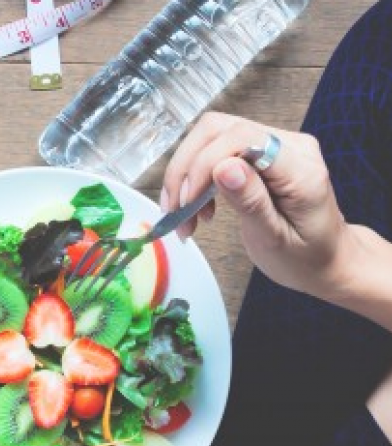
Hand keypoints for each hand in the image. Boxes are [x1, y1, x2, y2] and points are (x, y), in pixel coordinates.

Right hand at [162, 111, 351, 297]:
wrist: (326, 260)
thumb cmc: (305, 257)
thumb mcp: (275, 240)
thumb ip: (251, 202)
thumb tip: (223, 168)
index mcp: (301, 168)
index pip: (242, 138)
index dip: (204, 164)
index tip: (187, 203)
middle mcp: (290, 145)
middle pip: (219, 129)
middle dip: (187, 168)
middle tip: (176, 210)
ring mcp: (275, 144)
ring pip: (210, 136)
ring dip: (186, 174)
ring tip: (183, 214)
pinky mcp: (260, 151)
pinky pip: (215, 149)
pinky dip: (195, 177)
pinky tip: (196, 207)